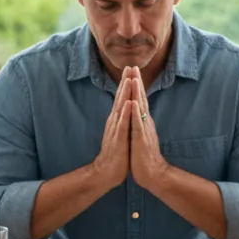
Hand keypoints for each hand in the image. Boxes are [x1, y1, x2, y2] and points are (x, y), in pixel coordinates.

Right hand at [91, 72, 130, 189]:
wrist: (107, 172)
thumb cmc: (116, 154)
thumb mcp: (121, 133)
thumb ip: (123, 121)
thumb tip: (126, 110)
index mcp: (117, 120)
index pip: (122, 99)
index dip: (126, 84)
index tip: (131, 69)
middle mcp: (114, 122)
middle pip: (120, 98)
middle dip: (125, 82)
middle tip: (129, 66)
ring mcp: (115, 130)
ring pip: (120, 108)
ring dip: (124, 93)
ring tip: (128, 79)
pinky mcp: (118, 139)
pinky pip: (122, 124)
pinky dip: (125, 113)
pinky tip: (127, 103)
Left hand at [126, 68, 168, 190]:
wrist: (152, 173)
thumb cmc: (144, 155)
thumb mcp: (141, 134)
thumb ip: (140, 122)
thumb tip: (138, 111)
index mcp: (143, 121)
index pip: (139, 100)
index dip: (135, 85)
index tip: (132, 70)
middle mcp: (145, 122)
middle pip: (141, 99)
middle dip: (137, 82)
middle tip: (134, 66)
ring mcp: (144, 130)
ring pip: (140, 108)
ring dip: (137, 93)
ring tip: (134, 78)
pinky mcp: (141, 139)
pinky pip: (138, 125)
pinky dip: (135, 113)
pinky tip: (133, 103)